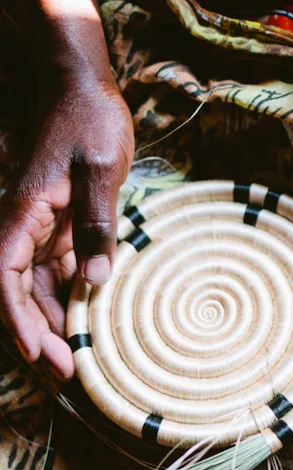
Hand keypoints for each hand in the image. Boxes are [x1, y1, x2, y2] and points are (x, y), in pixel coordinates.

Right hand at [0, 78, 133, 379]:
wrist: (85, 90)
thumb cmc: (90, 121)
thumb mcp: (100, 168)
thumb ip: (95, 224)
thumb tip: (94, 282)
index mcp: (25, 213)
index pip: (4, 274)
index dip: (15, 317)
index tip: (34, 352)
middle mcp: (26, 227)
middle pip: (19, 292)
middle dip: (39, 335)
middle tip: (67, 372)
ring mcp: (42, 231)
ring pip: (37, 289)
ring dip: (53, 325)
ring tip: (77, 360)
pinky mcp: (61, 231)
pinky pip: (57, 275)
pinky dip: (68, 302)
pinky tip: (85, 324)